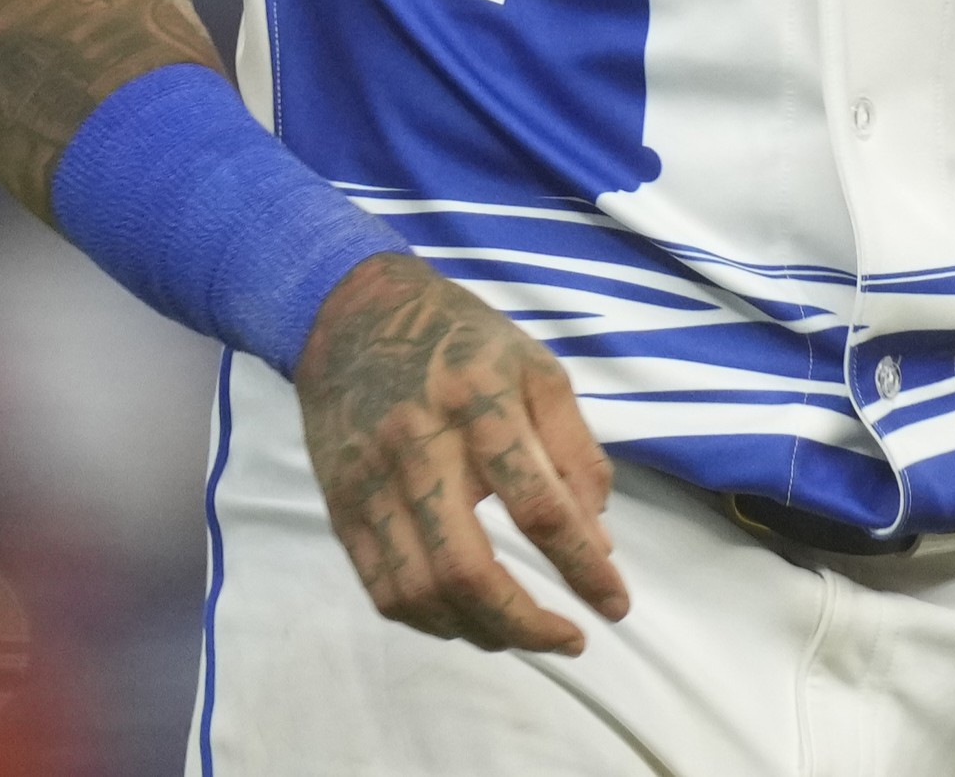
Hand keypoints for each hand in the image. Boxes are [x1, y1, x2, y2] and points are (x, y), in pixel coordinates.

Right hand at [295, 254, 629, 653]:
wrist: (351, 314)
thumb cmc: (460, 340)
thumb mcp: (537, 370)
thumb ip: (574, 452)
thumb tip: (598, 539)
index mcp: (480, 402)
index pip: (538, 507)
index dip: (584, 568)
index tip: (615, 605)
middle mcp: (418, 446)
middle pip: (468, 568)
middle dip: (526, 624)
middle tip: (569, 640)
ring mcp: (369, 482)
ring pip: (420, 592)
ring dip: (480, 631)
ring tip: (522, 633)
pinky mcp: (339, 506)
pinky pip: (382, 589)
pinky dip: (430, 621)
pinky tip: (468, 619)